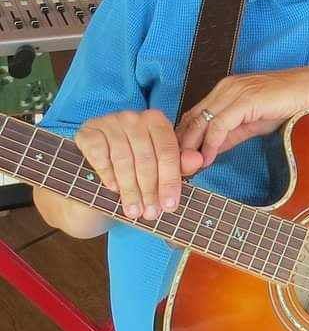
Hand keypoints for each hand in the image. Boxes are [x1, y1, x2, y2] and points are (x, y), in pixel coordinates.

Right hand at [75, 108, 201, 222]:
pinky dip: (108, 175)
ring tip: (134, 211)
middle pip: (146, 157)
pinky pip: (100, 156)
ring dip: (130, 190)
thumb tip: (198, 160)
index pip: (168, 151)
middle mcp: (133, 116)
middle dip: (150, 190)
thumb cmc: (133, 164)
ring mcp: (109, 122)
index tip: (170, 206)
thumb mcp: (158, 165)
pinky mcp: (88, 132)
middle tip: (151, 213)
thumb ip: (179, 163)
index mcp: (156, 120)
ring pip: (124, 160)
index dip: (170, 180)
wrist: (94, 164)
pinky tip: (114, 190)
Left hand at [176, 68, 308, 166]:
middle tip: (177, 168)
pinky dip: (210, 144)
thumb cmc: (287, 104)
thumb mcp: (251, 123)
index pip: (193, 115)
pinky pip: (219, 125)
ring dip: (192, 147)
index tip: (180, 161)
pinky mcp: (244, 99)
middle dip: (181, 145)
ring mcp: (233, 92)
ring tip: (189, 167)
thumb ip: (230, 134)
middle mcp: (224, 88)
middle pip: (191, 118)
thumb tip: (209, 151)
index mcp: (225, 91)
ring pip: (201, 122)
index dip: (184, 139)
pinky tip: (208, 158)